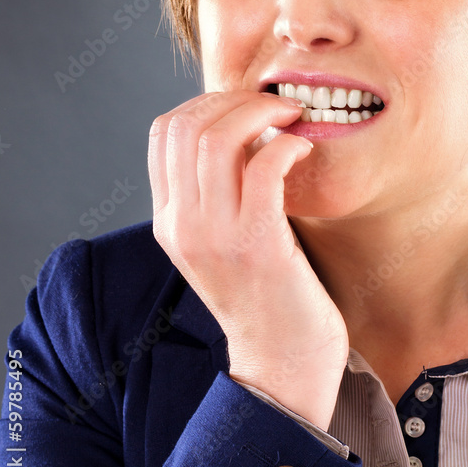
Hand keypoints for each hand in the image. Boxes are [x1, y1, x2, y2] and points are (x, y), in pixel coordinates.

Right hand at [148, 90, 349, 430]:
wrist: (282, 366)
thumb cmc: (269, 296)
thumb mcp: (224, 242)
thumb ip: (220, 194)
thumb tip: (244, 133)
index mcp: (170, 220)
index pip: (164, 132)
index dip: (207, 102)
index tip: (246, 105)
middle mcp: (183, 225)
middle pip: (188, 125)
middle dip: (237, 99)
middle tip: (276, 106)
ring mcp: (216, 236)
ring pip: (219, 138)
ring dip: (262, 113)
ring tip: (292, 119)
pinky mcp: (258, 246)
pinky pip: (264, 168)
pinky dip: (287, 145)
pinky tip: (304, 150)